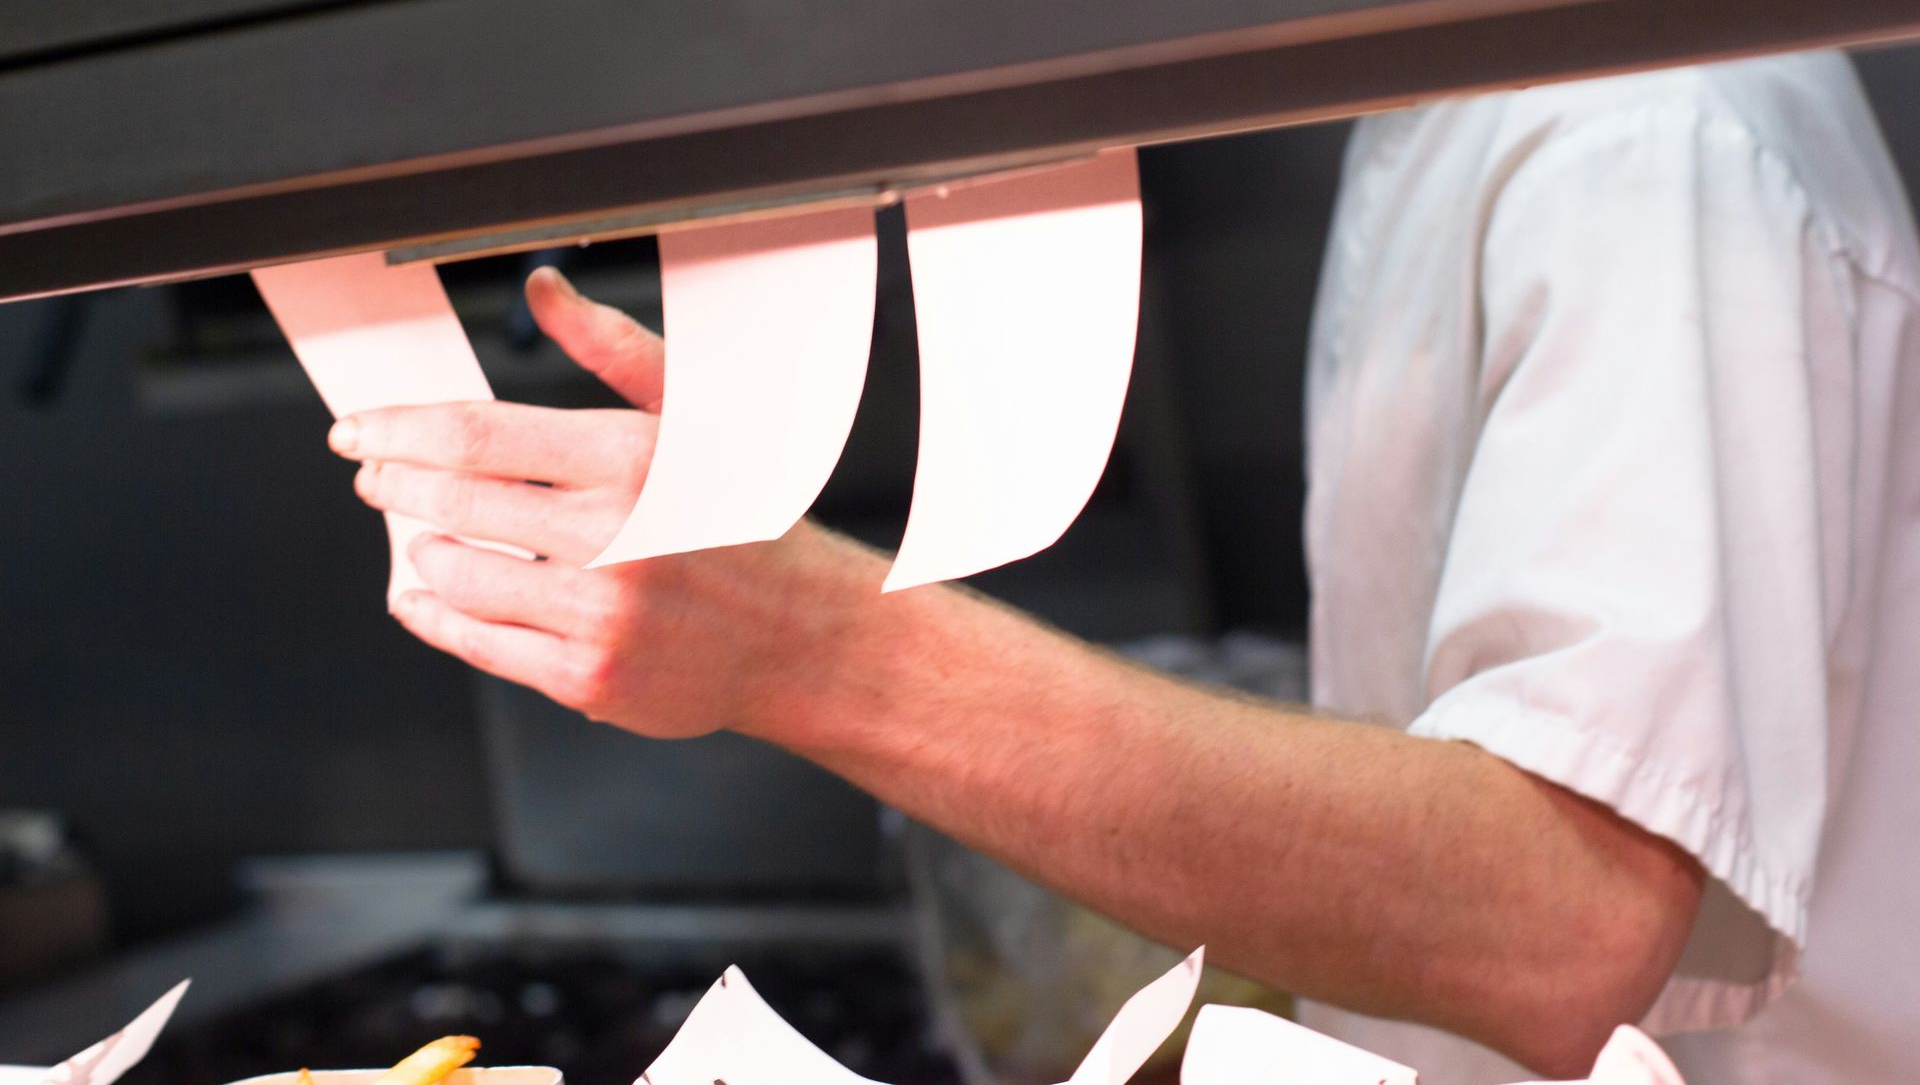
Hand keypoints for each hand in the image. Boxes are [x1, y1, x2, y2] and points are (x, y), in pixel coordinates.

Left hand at [330, 268, 883, 738]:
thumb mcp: (694, 419)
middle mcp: (615, 537)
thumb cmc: (744, 521)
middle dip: (394, 486)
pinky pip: (477, 644)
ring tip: (425, 538)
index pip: (476, 435)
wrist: (800, 635)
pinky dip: (434, 616)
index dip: (399, 430)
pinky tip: (423, 597)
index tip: (359, 431)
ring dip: (422, 552)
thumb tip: (543, 289)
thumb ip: (612, 349)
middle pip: (453, 503)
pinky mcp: (588, 678)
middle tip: (377, 479)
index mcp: (633, 459)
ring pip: (456, 576)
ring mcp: (599, 615)